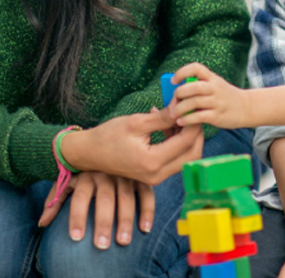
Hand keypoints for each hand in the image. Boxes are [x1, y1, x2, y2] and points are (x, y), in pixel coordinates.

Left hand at [38, 172, 154, 248]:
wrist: (102, 145)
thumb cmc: (81, 170)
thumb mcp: (65, 180)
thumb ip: (54, 200)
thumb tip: (42, 223)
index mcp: (86, 175)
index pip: (80, 198)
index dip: (77, 217)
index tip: (76, 238)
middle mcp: (106, 173)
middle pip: (105, 199)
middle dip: (103, 222)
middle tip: (101, 245)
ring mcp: (125, 174)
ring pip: (127, 197)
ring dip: (126, 220)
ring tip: (123, 241)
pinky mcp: (140, 176)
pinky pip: (146, 193)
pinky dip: (147, 210)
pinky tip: (145, 229)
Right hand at [62, 108, 203, 185]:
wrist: (89, 153)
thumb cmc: (108, 136)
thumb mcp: (136, 122)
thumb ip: (163, 117)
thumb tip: (182, 107)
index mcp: (153, 161)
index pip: (186, 142)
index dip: (193, 122)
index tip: (192, 106)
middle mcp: (158, 174)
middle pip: (192, 154)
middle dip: (195, 132)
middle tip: (190, 112)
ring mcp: (157, 177)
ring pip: (186, 158)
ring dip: (186, 137)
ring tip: (174, 117)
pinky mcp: (154, 175)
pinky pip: (175, 160)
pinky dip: (176, 143)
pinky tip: (165, 126)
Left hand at [169, 62, 249, 128]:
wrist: (246, 108)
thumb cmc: (224, 96)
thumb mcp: (215, 85)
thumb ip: (198, 85)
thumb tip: (174, 92)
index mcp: (212, 78)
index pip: (196, 68)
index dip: (182, 72)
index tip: (173, 81)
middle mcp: (215, 88)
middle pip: (193, 86)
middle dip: (178, 94)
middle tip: (172, 102)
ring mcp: (217, 102)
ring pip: (194, 102)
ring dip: (180, 108)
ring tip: (173, 114)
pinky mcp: (218, 116)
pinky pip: (199, 116)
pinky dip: (187, 119)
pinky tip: (181, 121)